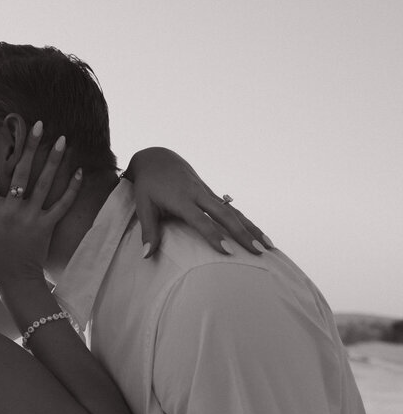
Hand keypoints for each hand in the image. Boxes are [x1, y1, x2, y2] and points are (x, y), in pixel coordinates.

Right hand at [0, 122, 82, 284]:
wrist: (16, 282)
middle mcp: (12, 210)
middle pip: (21, 172)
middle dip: (29, 146)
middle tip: (37, 124)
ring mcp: (32, 217)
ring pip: (44, 183)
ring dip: (53, 160)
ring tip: (62, 139)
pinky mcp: (48, 226)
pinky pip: (62, 205)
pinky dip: (72, 188)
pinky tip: (79, 171)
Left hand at [123, 148, 272, 257]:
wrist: (158, 157)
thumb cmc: (148, 185)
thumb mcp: (143, 206)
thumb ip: (148, 231)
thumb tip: (146, 256)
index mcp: (181, 198)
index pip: (200, 219)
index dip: (213, 235)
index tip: (227, 251)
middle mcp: (198, 194)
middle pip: (225, 214)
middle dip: (243, 233)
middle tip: (258, 251)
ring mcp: (208, 192)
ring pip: (234, 211)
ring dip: (252, 228)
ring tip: (269, 246)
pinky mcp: (212, 193)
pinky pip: (233, 209)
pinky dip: (247, 222)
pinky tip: (260, 235)